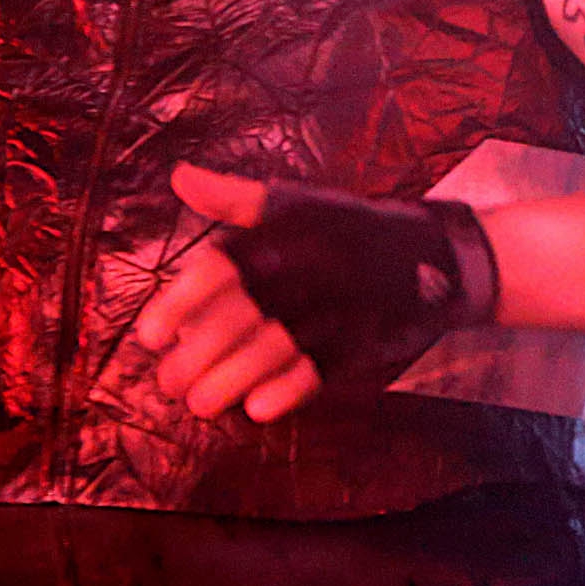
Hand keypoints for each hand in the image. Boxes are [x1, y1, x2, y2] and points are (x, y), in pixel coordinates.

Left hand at [163, 162, 492, 392]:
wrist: (435, 255)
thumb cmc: (351, 228)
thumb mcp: (298, 203)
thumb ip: (235, 198)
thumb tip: (179, 176)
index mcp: (288, 230)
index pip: (222, 267)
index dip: (180, 304)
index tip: (149, 337)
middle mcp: (312, 267)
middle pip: (243, 315)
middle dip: (198, 355)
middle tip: (168, 382)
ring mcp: (341, 307)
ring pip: (276, 348)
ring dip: (230, 381)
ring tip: (198, 404)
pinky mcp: (366, 340)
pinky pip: (323, 370)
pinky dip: (288, 391)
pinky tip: (256, 409)